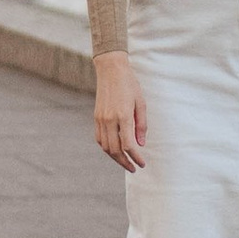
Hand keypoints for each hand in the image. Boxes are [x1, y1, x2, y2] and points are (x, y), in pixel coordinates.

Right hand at [93, 55, 146, 169]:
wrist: (111, 70)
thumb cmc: (129, 84)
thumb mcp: (141, 103)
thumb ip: (141, 125)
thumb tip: (141, 144)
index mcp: (123, 115)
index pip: (128, 145)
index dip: (136, 157)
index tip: (142, 164)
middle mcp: (109, 120)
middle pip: (115, 150)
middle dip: (125, 162)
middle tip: (134, 168)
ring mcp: (100, 119)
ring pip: (106, 147)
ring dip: (115, 158)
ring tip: (125, 162)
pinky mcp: (96, 117)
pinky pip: (100, 139)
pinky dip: (107, 148)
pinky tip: (115, 150)